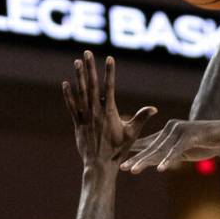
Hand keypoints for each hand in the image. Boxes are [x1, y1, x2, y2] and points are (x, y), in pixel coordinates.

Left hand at [62, 51, 155, 169]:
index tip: (109, 58)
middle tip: (87, 53)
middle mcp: (95, 112)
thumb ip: (141, 118)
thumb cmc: (118, 151)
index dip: (109, 72)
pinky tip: (65, 84)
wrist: (100, 165)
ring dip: (78, 76)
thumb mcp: (132, 134)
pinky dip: (68, 95)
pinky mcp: (77, 124)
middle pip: (92, 85)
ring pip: (80, 92)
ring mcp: (85, 117)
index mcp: (109, 112)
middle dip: (90, 68)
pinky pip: (71, 106)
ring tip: (77, 62)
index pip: (109, 87)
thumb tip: (154, 108)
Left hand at [121, 118, 219, 172]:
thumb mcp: (184, 149)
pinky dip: (168, 160)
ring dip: (146, 161)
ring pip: (161, 149)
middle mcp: (171, 129)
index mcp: (168, 132)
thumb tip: (154, 162)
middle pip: (151, 147)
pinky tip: (160, 168)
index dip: (135, 152)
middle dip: (136, 158)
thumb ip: (169, 153)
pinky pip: (177, 151)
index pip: (148, 143)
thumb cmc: (205, 142)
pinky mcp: (191, 136)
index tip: (121, 162)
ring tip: (134, 170)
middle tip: (122, 167)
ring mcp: (180, 131)